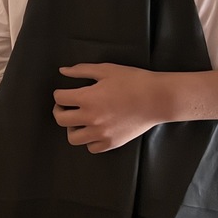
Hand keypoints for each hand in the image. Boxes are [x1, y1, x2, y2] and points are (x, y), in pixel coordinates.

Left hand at [53, 63, 167, 152]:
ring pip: (73, 138)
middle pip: (60, 120)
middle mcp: (91, 118)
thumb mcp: (106, 70)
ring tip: (80, 120)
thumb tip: (63, 71)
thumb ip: (81, 71)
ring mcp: (101, 133)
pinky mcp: (112, 143)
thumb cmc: (134, 81)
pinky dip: (89, 140)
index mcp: (88, 98)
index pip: (59, 98)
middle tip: (66, 106)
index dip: (60, 94)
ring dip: (72, 128)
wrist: (158, 98)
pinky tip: (95, 129)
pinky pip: (91, 147)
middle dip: (60, 111)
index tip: (64, 93)